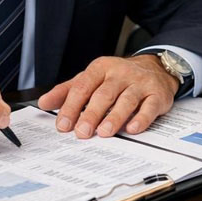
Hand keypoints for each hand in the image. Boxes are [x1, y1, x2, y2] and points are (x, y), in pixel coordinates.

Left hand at [37, 55, 178, 138]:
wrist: (156, 68)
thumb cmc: (118, 77)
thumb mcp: (92, 78)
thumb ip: (68, 90)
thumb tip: (44, 102)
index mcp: (101, 68)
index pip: (83, 86)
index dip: (71, 106)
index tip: (63, 124)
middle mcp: (121, 73)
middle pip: (104, 94)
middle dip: (91, 114)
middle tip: (82, 132)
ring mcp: (140, 83)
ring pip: (126, 100)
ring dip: (115, 117)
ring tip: (104, 132)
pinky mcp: (157, 95)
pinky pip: (149, 107)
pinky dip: (141, 118)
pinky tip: (132, 128)